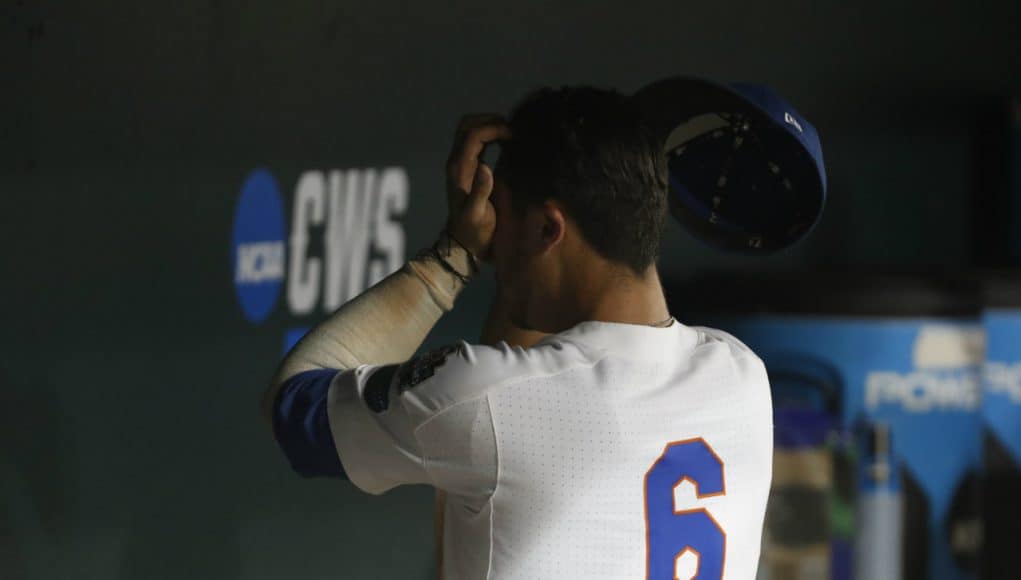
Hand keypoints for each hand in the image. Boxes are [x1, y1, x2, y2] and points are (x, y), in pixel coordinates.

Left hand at [445, 114, 510, 258]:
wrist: (464, 243)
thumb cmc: (473, 231)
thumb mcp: (477, 214)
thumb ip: (480, 191)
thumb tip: (486, 166)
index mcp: (459, 169)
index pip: (473, 135)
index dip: (493, 128)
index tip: (513, 135)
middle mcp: (456, 162)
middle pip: (467, 125)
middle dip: (489, 120)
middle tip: (511, 130)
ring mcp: (460, 164)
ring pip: (469, 131)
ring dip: (488, 126)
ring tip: (510, 134)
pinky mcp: (466, 168)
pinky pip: (475, 142)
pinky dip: (489, 135)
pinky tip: (505, 143)